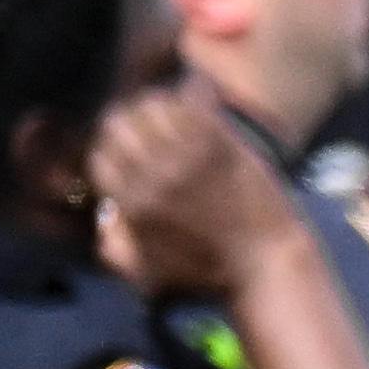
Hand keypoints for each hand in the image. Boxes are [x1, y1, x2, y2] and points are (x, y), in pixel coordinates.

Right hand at [83, 79, 303, 301]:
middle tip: (150, 121)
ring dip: (160, 103)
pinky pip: (193, 102)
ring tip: (175, 108)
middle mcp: (151, 177)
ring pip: (151, 105)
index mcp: (131, 205)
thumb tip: (102, 218)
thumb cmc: (213, 277)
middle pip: (118, 122)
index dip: (111, 147)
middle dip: (129, 119)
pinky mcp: (220, 146)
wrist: (269, 270)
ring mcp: (185, 158)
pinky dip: (195, 92)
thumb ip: (116, 248)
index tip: (130, 147)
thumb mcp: (150, 275)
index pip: (99, 155)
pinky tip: (202, 93)